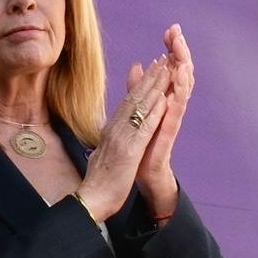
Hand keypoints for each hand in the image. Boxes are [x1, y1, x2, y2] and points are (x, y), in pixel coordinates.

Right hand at [76, 54, 172, 220]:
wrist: (90, 200)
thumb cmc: (98, 182)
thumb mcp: (104, 154)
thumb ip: (109, 138)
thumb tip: (111, 128)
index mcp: (111, 131)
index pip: (128, 102)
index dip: (141, 83)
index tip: (153, 67)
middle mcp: (115, 130)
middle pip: (134, 99)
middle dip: (150, 77)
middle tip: (164, 57)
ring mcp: (122, 139)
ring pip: (140, 108)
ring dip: (155, 87)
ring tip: (167, 68)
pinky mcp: (129, 152)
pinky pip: (144, 128)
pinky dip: (155, 113)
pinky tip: (165, 99)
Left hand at [134, 24, 192, 218]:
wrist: (142, 171)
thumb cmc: (142, 141)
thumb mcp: (139, 108)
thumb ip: (139, 87)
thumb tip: (140, 63)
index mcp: (164, 98)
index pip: (171, 67)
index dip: (171, 48)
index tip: (171, 29)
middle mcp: (171, 105)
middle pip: (180, 73)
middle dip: (179, 52)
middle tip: (177, 31)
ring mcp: (171, 118)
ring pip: (181, 89)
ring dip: (182, 70)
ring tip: (181, 52)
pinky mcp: (168, 132)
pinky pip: (175, 112)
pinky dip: (177, 97)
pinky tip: (177, 85)